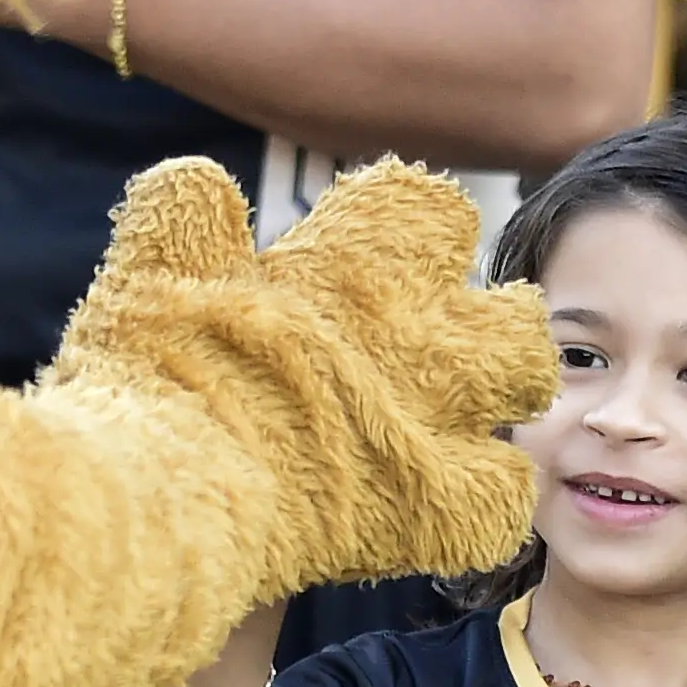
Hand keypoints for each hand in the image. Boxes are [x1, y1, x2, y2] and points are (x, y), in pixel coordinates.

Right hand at [50, 161, 555, 594]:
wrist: (177, 487)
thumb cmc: (160, 370)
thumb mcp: (160, 265)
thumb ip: (193, 214)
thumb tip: (197, 179)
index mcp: (360, 259)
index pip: (425, 205)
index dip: (404, 231)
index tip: (369, 259)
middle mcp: (424, 330)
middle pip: (510, 304)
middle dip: (490, 320)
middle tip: (438, 347)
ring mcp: (444, 417)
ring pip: (526, 380)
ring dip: (499, 396)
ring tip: (455, 421)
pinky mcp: (445, 505)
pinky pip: (504, 500)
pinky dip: (479, 503)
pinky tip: (439, 507)